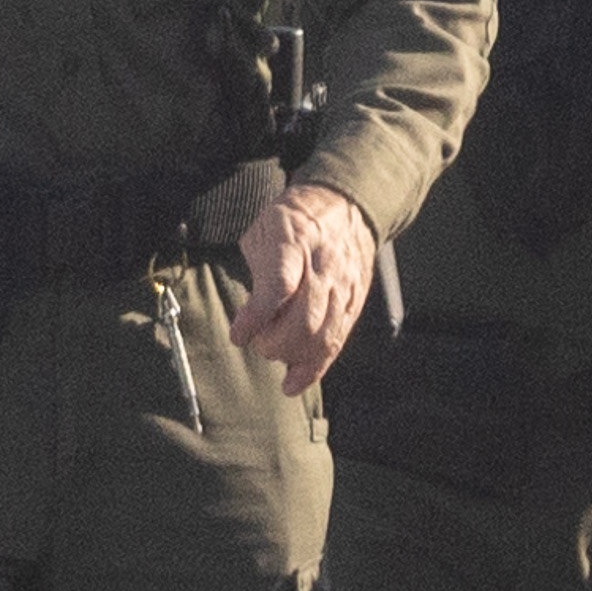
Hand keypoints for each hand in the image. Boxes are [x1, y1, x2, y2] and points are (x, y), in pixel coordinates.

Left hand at [234, 180, 377, 392]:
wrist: (344, 207)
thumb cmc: (297, 218)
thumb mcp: (264, 228)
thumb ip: (256, 268)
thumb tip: (248, 313)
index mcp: (296, 241)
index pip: (279, 287)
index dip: (256, 317)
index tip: (239, 334)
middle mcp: (325, 267)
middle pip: (303, 320)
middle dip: (273, 342)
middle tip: (256, 341)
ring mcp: (343, 288)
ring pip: (322, 337)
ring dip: (291, 356)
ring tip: (272, 353)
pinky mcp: (353, 305)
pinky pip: (336, 344)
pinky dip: (312, 369)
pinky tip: (293, 383)